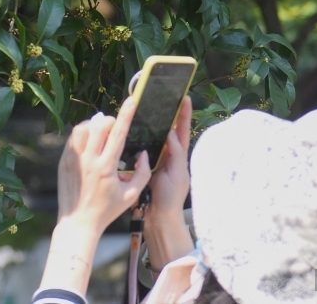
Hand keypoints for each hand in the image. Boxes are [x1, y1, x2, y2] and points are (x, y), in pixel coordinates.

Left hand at [38, 98, 151, 295]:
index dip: (126, 115)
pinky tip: (90, 143)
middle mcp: (89, 161)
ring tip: (101, 133)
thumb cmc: (107, 210)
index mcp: (106, 168)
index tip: (131, 101)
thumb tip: (144, 153)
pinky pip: (73, 139)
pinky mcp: (64, 162)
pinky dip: (82, 135)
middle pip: (98, 126)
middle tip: (114, 125)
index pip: (118, 134)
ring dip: (94, 125)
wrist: (78, 223)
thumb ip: (143, 173)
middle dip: (109, 120)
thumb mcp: (131, 195)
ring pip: (82, 129)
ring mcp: (73, 160)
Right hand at [144, 97, 193, 269]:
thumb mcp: (177, 174)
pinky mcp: (141, 165)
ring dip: (150, 125)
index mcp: (178, 156)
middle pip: (166, 130)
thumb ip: (176, 153)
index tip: (185, 98)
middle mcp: (167, 155)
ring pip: (151, 138)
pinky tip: (130, 130)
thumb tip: (171, 131)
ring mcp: (154, 160)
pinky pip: (139, 148)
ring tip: (148, 109)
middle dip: (166, 114)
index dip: (184, 115)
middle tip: (164, 97)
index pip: (182, 131)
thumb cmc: (171, 198)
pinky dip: (136, 139)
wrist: (157, 218)